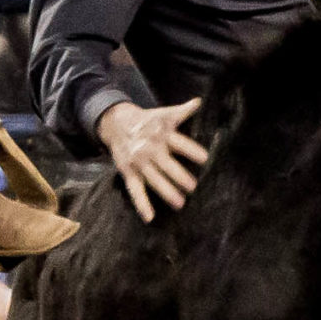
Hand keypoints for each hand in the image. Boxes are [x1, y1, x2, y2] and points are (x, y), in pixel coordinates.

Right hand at [96, 98, 209, 222]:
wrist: (116, 122)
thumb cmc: (148, 120)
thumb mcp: (164, 114)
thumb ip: (183, 111)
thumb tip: (199, 102)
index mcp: (161, 133)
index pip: (179, 142)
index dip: (191, 150)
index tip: (204, 158)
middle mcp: (149, 148)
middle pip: (166, 163)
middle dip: (178, 175)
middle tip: (192, 186)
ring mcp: (138, 162)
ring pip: (153, 178)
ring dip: (166, 191)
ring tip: (180, 203)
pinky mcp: (128, 172)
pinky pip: (135, 190)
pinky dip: (142, 204)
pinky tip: (150, 217)